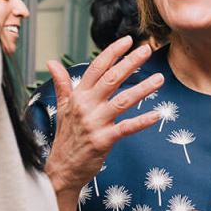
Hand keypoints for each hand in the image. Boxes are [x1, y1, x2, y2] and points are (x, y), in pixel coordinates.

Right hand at [44, 36, 163, 196]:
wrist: (62, 169)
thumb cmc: (66, 138)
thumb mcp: (62, 108)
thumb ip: (62, 84)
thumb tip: (52, 63)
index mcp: (78, 96)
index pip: (96, 67)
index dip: (112, 52)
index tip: (127, 40)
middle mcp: (86, 106)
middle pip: (112, 78)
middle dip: (130, 62)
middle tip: (147, 50)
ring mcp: (95, 123)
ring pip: (122, 100)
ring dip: (143, 88)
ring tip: (159, 79)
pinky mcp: (103, 140)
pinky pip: (126, 128)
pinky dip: (142, 121)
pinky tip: (156, 114)